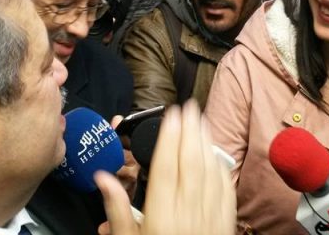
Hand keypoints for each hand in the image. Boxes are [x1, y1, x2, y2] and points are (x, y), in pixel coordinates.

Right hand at [95, 101, 235, 234]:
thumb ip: (117, 210)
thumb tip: (103, 178)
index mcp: (162, 215)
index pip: (167, 165)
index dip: (170, 136)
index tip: (171, 114)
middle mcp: (188, 213)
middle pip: (191, 162)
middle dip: (190, 130)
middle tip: (188, 106)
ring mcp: (210, 219)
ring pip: (211, 172)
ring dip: (207, 143)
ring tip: (202, 122)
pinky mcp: (224, 226)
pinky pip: (226, 192)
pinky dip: (222, 170)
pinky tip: (218, 157)